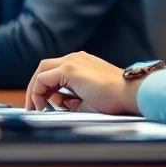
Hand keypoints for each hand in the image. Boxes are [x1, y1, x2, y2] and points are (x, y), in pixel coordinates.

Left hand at [24, 52, 141, 115]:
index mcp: (82, 62)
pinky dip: (38, 92)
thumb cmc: (117, 100)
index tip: (44, 104)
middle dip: (35, 87)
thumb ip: (72, 98)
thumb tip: (58, 102)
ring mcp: (72, 61)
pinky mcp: (69, 69)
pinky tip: (41, 105)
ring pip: (42, 71)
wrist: (133, 94)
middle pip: (45, 68)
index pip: (55, 71)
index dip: (46, 88)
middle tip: (33, 106)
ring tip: (35, 107)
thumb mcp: (89, 99)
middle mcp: (75, 58)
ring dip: (35, 90)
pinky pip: (43, 79)